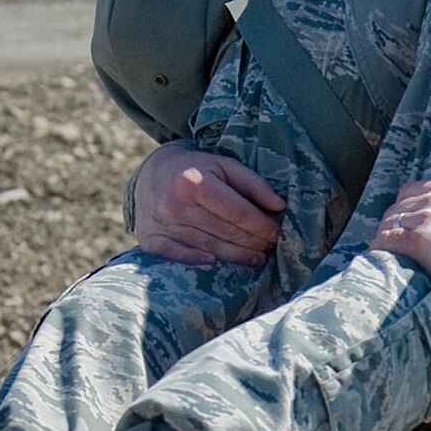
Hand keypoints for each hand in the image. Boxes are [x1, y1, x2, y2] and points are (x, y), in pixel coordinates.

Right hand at [130, 145, 284, 266]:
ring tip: (257, 258)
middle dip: (252, 242)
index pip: (236, 211)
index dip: (260, 225)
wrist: (151, 174)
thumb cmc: (196, 169)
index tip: (277, 233)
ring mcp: (162, 224)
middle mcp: (175, 204)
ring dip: (236, 257)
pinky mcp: (150, 240)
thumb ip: (252, 183)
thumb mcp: (223, 165)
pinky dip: (199, 262)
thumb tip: (279, 206)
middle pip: (224, 232)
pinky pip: (179, 257)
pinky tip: (218, 265)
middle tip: (270, 248)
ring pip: (209, 248)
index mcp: (194, 181)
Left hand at [372, 172, 430, 337]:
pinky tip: (378, 259)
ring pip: (390, 221)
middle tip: (393, 242)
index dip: (407, 208)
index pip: (413, 190)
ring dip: (385, 237)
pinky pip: (387, 240)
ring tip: (384, 253)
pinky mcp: (418, 241)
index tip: (407, 225)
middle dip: (394, 222)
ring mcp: (425, 218)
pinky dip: (380, 248)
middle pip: (398, 205)